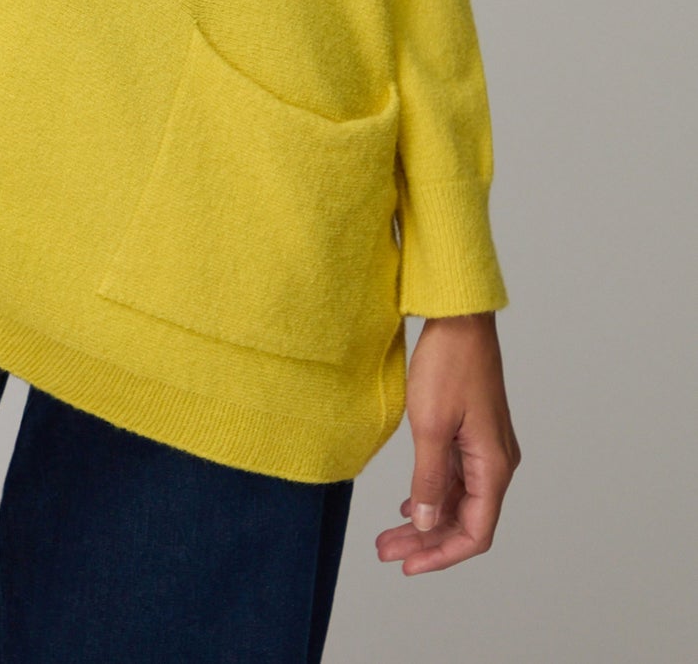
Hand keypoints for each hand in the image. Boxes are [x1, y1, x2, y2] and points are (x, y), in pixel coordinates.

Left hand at [375, 313, 520, 574]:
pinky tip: (410, 504)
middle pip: (465, 520)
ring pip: (458, 500)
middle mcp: (496, 462)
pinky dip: (433, 495)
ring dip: (427, 520)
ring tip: (389, 535)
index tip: (409, 566)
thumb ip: (429, 480)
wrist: (459, 316)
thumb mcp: (430, 425)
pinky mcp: (472, 433)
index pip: (476, 532)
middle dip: (427, 542)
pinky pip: (456, 478)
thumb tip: (427, 524)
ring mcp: (485, 447)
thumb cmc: (448, 363)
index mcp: (493, 466)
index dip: (443, 555)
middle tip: (386, 551)